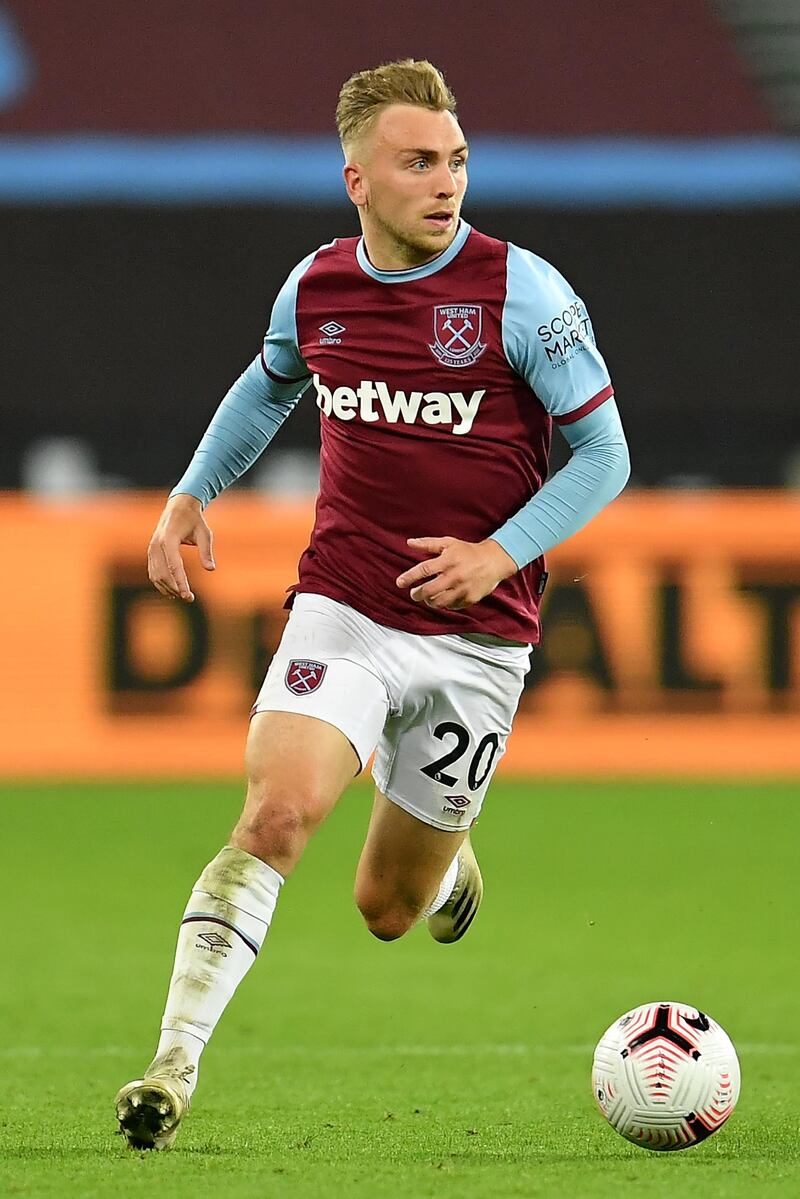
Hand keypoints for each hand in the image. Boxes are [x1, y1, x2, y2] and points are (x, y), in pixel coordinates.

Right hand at [147, 494, 214, 601]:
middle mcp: (157, 544)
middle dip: (175, 588)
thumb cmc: (194, 520)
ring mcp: (151, 548)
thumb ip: (206, 551)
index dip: (180, 582)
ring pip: (156, 575)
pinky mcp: (151, 552)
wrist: (178, 507)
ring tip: (183, 596)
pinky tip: (172, 592)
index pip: (174, 566)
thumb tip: (211, 569)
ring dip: (168, 588)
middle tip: (190, 598)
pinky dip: (161, 584)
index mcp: (169, 538)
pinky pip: (153, 572)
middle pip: (163, 573)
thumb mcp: (205, 533)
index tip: (188, 596)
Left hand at [395, 536, 517, 609]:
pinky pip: (451, 606)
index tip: (399, 583)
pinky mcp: (469, 599)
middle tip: (414, 593)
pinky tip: (443, 598)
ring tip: (428, 598)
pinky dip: (445, 604)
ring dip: (429, 601)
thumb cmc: (468, 551)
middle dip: (417, 594)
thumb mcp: (448, 543)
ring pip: (439, 602)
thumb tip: (409, 543)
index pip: (423, 570)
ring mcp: (462, 589)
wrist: (494, 561)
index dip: (409, 577)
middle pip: (429, 590)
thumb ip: (428, 544)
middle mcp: (454, 576)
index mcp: (448, 561)